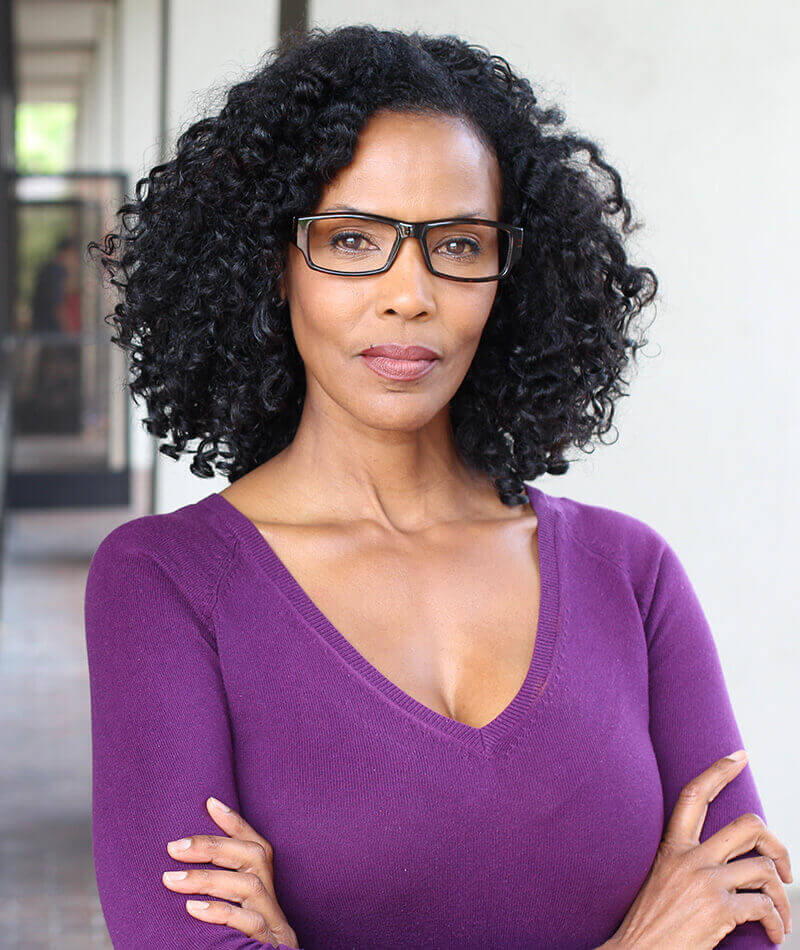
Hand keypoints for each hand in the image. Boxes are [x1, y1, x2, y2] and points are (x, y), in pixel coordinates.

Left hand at [161, 796, 299, 946]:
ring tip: (171, 879)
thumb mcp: (232, 925)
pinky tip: (193, 910)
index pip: (257, 846)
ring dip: (209, 877)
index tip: (209, 801)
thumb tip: (171, 878)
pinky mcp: (271, 948)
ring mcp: (274, 926)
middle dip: (215, 845)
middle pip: (256, 857)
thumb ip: (215, 901)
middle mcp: (274, 904)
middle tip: (173, 846)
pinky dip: (221, 913)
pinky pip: (249, 924)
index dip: (236, 823)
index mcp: (265, 894)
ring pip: (250, 886)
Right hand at [608, 751, 792, 947]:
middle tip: (783, 866)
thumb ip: (689, 864)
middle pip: (748, 826)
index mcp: (672, 847)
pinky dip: (777, 923)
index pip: (695, 795)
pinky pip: (764, 907)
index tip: (740, 757)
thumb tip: (727, 864)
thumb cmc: (650, 922)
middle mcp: (690, 858)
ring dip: (782, 894)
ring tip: (780, 913)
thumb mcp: (662, 879)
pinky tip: (774, 934)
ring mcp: (706, 882)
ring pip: (764, 869)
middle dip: (776, 844)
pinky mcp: (720, 910)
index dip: (719, 771)